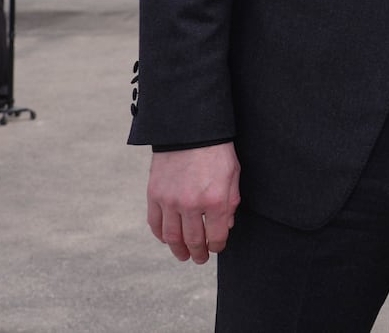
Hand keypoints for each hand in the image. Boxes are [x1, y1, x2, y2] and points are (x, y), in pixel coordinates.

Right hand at [146, 143, 240, 262]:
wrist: (190, 130)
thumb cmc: (217, 151)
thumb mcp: (233, 175)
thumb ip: (231, 202)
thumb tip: (226, 226)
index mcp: (215, 200)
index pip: (216, 236)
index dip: (217, 246)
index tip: (217, 248)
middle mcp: (191, 204)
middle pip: (193, 240)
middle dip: (198, 253)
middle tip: (200, 259)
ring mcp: (170, 201)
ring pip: (171, 237)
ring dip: (178, 250)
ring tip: (184, 255)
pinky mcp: (154, 195)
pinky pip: (155, 223)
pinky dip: (161, 235)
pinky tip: (167, 239)